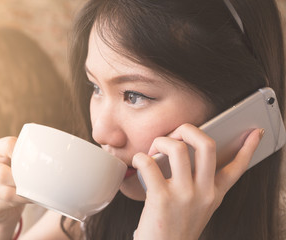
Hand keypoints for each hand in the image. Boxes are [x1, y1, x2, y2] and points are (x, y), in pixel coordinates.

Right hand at [0, 137, 28, 238]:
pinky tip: (25, 201)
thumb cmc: (15, 175)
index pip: (8, 145)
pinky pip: (4, 204)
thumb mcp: (19, 160)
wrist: (4, 202)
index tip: (37, 161)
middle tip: (36, 183)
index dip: (23, 154)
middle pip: (2, 173)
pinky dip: (19, 204)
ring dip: (23, 195)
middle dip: (21, 180)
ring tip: (34, 194)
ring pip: (6, 192)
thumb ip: (30, 151)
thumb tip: (52, 148)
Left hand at [133, 124, 262, 239]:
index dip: (248, 148)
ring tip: (153, 152)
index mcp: (214, 193)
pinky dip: (140, 158)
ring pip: (177, 148)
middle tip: (175, 136)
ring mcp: (184, 195)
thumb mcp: (198, 207)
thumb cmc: (177, 226)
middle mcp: (204, 192)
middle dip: (188, 129)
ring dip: (161, 142)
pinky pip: (149, 164)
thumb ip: (199, 183)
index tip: (254, 133)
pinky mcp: (162, 199)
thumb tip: (185, 154)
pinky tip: (138, 163)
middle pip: (206, 145)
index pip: (237, 168)